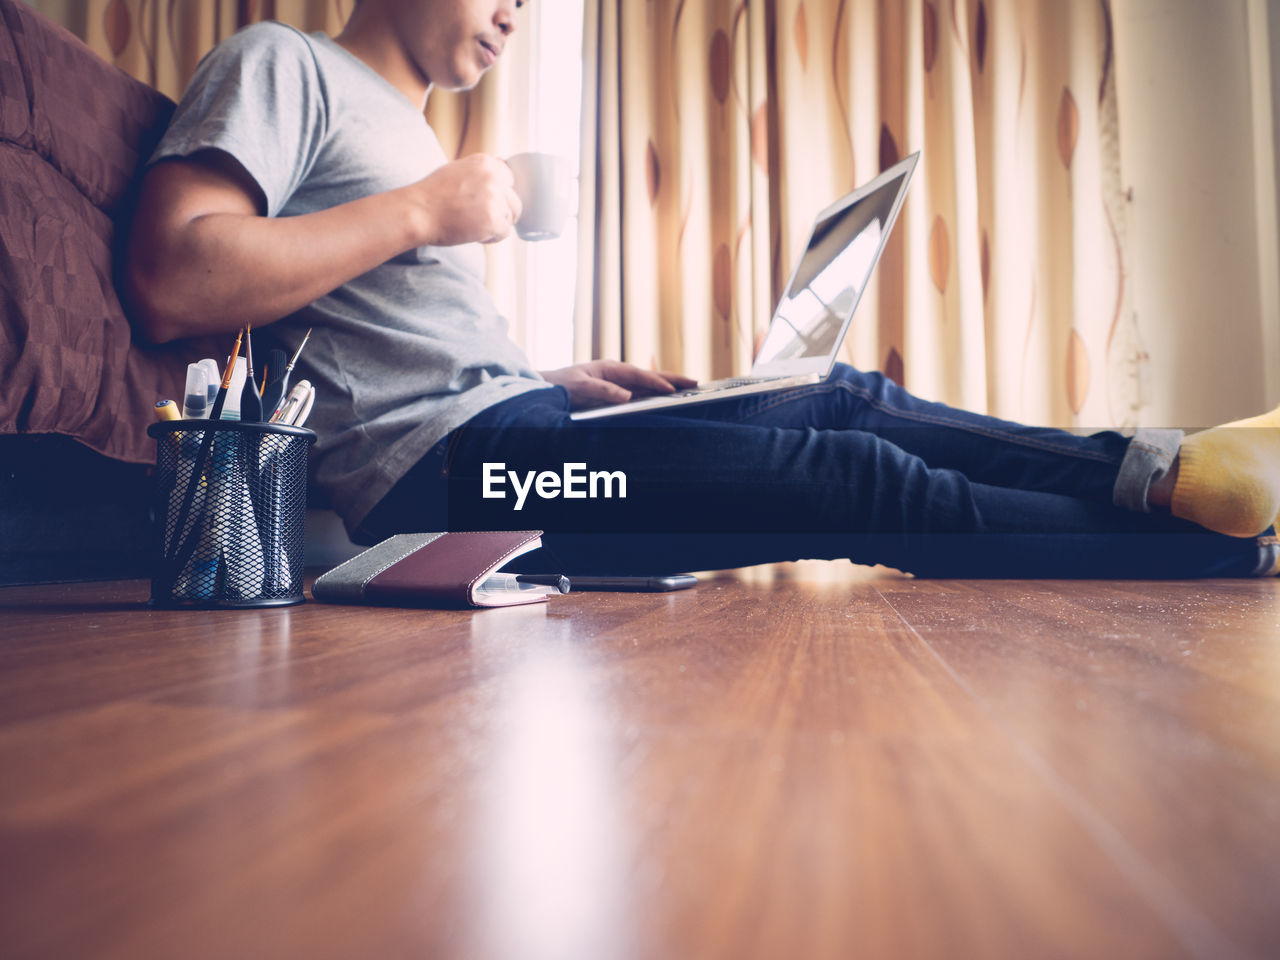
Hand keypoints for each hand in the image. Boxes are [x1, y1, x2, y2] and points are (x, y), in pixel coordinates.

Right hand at [412, 154, 521, 245]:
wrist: (417, 212)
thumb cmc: (433, 195)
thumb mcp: (458, 170)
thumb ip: (481, 171)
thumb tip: (503, 166)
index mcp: (485, 162)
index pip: (510, 179)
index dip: (500, 194)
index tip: (486, 202)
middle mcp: (493, 177)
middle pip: (515, 200)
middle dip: (502, 211)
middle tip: (481, 218)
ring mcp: (494, 198)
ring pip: (510, 217)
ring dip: (496, 225)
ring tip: (474, 226)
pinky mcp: (492, 219)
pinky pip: (504, 232)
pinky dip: (492, 237)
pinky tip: (475, 234)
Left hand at [539, 360, 697, 409]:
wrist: (548, 387)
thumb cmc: (562, 385)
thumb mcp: (580, 388)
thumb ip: (602, 392)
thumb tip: (627, 397)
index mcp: (610, 368)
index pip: (638, 376)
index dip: (656, 383)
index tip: (673, 390)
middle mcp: (617, 373)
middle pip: (649, 376)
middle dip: (672, 379)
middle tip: (695, 382)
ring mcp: (618, 382)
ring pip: (648, 384)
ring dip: (668, 385)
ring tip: (689, 388)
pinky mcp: (617, 391)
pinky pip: (641, 392)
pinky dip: (656, 393)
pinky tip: (667, 397)